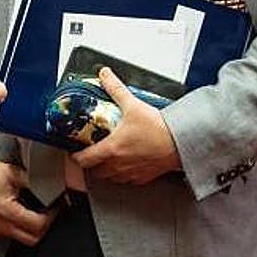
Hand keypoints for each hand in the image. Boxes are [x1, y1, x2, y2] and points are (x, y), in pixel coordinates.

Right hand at [0, 160, 55, 245]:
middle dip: (44, 226)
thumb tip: (51, 188)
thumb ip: (34, 182)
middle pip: (32, 239)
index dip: (51, 217)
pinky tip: (26, 214)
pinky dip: (23, 227)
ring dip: (34, 229)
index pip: (37, 225)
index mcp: (6, 211)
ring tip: (39, 212)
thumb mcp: (14, 173)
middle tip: (49, 212)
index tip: (55, 207)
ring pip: (24, 239)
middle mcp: (0, 224)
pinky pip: (14, 235)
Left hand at [71, 67, 180, 184]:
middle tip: (89, 152)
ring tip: (106, 159)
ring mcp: (131, 173)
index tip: (74, 151)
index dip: (75, 156)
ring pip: (110, 178)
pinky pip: (127, 180)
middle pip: (95, 171)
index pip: (83, 160)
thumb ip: (115, 88)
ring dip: (105, 170)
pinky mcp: (144, 177)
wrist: (182, 143)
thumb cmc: (159, 129)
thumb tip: (105, 75)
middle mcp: (119, 164)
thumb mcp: (133, 104)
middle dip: (90, 163)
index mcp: (112, 149)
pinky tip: (125, 164)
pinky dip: (122, 174)